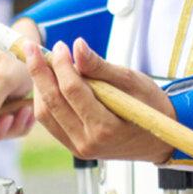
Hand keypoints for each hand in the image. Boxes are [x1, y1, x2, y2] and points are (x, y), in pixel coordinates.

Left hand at [28, 37, 174, 162]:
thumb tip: (77, 46)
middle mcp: (88, 143)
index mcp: (107, 128)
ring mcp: (78, 148)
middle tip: (33, 49)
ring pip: (45, 114)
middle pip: (53, 103)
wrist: (160, 139)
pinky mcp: (73, 147)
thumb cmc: (151, 108)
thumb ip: (101, 67)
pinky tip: (47, 82)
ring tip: (41, 63)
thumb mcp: (132, 82)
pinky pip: (50, 122)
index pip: (73, 91)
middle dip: (39, 72)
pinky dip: (45, 100)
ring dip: (39, 86)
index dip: (62, 65)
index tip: (60, 45)